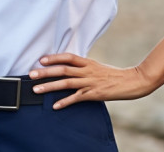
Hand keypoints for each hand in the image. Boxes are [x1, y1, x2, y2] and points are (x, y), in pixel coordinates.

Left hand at [28, 53, 154, 109]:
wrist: (133, 81)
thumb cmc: (115, 75)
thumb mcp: (98, 67)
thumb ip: (85, 67)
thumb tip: (71, 67)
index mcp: (88, 62)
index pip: (68, 57)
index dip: (54, 57)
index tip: (41, 60)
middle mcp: (87, 71)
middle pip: (63, 69)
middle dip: (45, 72)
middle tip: (31, 74)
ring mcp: (90, 82)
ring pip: (66, 83)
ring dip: (49, 86)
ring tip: (36, 90)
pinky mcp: (94, 94)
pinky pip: (76, 98)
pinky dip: (65, 102)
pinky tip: (55, 106)